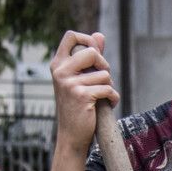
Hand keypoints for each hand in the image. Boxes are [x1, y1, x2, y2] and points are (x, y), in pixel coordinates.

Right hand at [50, 30, 120, 155]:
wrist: (71, 135)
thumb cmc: (78, 106)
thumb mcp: (80, 79)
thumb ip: (90, 57)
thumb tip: (100, 35)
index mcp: (58, 64)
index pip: (71, 36)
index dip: (88, 40)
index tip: (95, 55)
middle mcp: (60, 71)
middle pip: (92, 52)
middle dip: (104, 66)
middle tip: (102, 81)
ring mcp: (69, 83)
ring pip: (104, 74)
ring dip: (109, 86)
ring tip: (100, 97)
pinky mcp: (81, 95)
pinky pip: (108, 89)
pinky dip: (113, 98)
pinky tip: (108, 104)